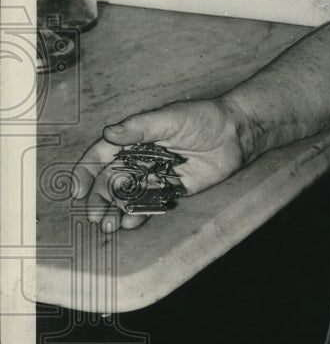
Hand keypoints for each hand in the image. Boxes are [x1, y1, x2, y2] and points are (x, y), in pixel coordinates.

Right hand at [70, 98, 244, 232]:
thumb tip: (109, 132)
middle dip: (100, 199)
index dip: (86, 173)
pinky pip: (152, 204)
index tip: (78, 190)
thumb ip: (139, 128)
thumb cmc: (202, 118)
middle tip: (94, 215)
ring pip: (129, 196)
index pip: (102, 156)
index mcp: (133, 139)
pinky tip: (130, 223)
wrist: (237, 133)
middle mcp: (140, 158)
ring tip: (108, 225)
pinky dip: (140, 214)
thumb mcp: (169, 118)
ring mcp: (156, 176)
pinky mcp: (173, 190)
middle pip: (112, 181)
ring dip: (116, 210)